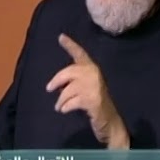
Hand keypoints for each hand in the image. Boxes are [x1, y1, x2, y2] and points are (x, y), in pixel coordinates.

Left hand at [46, 33, 129, 148]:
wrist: (110, 123)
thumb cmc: (96, 105)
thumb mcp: (86, 89)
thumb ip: (75, 82)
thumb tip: (57, 84)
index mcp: (92, 69)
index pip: (80, 54)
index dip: (70, 45)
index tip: (61, 36)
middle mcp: (94, 74)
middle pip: (68, 72)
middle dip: (56, 81)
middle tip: (49, 89)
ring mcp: (94, 87)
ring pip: (67, 90)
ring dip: (61, 100)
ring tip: (60, 107)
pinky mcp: (92, 100)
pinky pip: (71, 101)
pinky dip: (65, 107)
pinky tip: (65, 110)